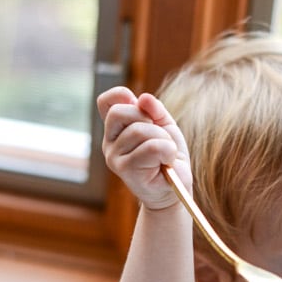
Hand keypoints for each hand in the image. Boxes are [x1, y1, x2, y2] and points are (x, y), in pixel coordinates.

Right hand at [97, 87, 191, 208]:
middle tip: (160, 136)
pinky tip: (166, 162)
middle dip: (147, 119)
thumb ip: (155, 110)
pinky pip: (151, 147)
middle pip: (120, 112)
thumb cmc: (168, 156)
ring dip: (163, 139)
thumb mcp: (165, 127)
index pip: (106, 102)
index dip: (121, 95)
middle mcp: (109, 142)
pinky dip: (167, 150)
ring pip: (139, 130)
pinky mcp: (125, 169)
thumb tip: (143, 98)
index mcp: (116, 129)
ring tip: (165, 153)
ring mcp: (114, 157)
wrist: (176, 186)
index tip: (140, 106)